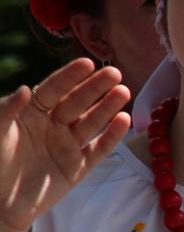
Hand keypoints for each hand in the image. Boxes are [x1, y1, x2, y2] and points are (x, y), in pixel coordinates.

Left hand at [0, 60, 131, 231]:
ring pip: (92, 122)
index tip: (87, 63)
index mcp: (32, 113)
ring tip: (124, 92)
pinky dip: (112, 136)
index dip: (70, 77)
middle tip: (114, 73)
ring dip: (108, 107)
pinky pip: (99, 149)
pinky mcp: (79, 167)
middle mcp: (53, 125)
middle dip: (95, 88)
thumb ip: (7, 110)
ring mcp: (68, 146)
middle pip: (78, 102)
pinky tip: (124, 120)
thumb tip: (26, 88)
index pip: (54, 90)